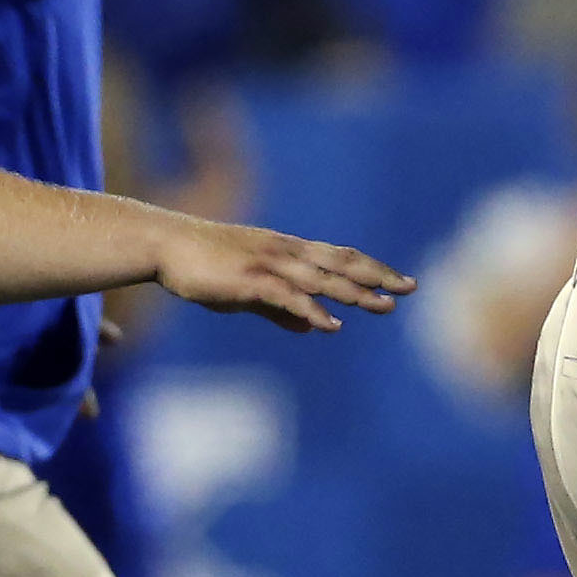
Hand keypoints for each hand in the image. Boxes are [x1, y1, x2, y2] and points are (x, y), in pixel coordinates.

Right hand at [152, 220, 415, 332]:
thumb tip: (311, 330)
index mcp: (288, 251)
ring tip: (385, 307)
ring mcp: (269, 264)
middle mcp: (286, 252)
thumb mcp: (250, 291)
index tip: (400, 280)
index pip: (340, 257)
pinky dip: (312, 310)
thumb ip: (281, 310)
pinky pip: (288, 297)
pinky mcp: (250, 281)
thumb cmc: (205, 267)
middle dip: (378, 276)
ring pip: (322, 279)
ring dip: (355, 293)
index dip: (372, 268)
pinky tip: (332, 326)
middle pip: (342, 262)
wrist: (165, 246)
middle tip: (411, 288)